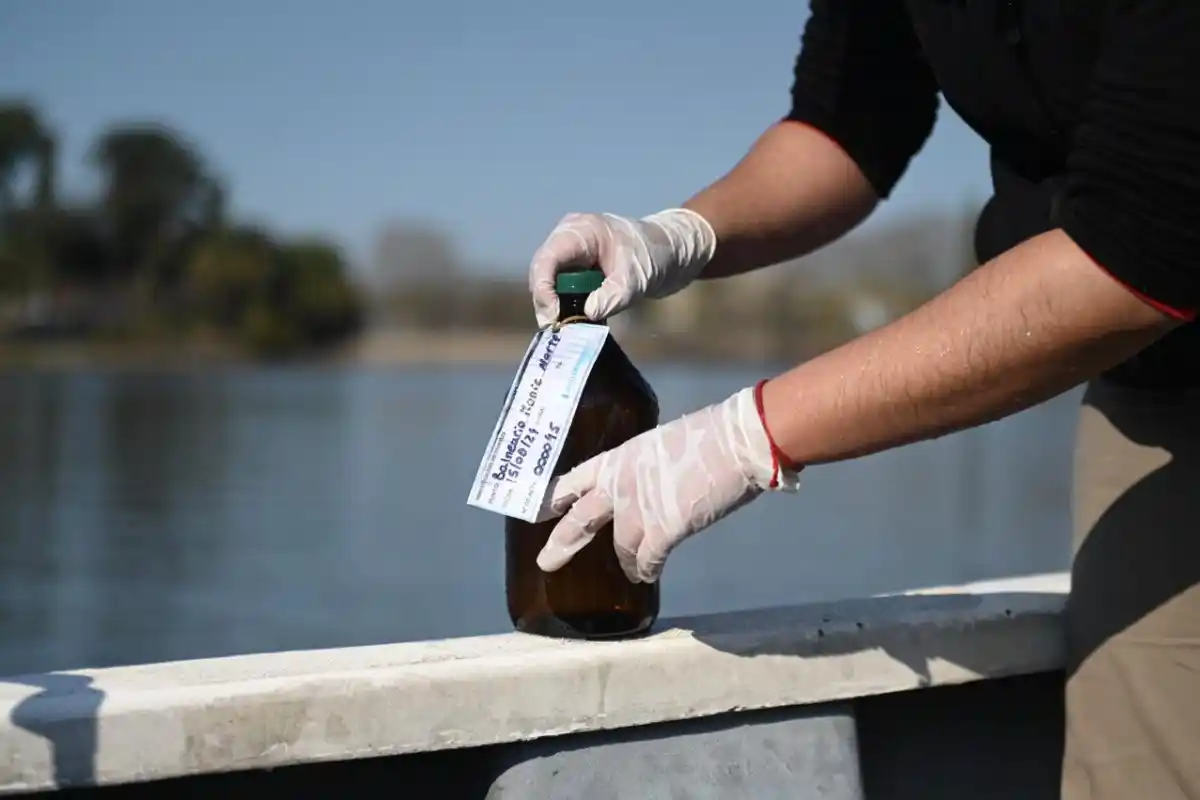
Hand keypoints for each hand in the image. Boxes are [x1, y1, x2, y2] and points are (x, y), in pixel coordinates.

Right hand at [528, 208, 716, 327]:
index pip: (547, 260)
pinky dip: (568, 307)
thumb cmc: (656, 254)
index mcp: (579, 231)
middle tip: (557, 330)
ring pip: (551, 284)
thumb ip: (613, 296)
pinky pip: (564, 290)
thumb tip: (587, 315)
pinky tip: (577, 324)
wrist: (675, 252)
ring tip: (566, 330)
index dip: (543, 289)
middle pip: (543, 273)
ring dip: (557, 307)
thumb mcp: (636, 277)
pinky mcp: (580, 270)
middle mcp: (569, 240)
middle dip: (547, 302)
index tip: (553, 317)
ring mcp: (573, 255)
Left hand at [536, 385, 800, 582]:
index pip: (575, 478)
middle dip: (563, 542)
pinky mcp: (662, 530)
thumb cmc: (710, 437)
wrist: (735, 442)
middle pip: (580, 519)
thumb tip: (654, 486)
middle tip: (546, 561)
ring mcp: (638, 509)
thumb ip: (649, 469)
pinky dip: (646, 570)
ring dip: (626, 562)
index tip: (539, 509)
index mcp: (619, 458)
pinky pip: (647, 561)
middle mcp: (620, 484)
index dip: (556, 495)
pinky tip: (647, 575)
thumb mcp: (664, 444)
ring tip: (631, 571)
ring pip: (620, 548)